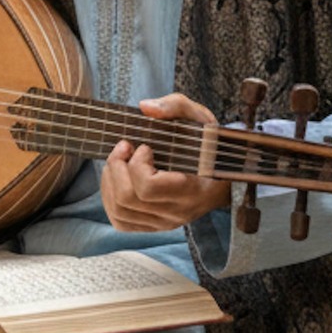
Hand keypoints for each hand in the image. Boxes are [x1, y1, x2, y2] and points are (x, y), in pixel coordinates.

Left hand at [101, 94, 230, 232]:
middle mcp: (176, 212)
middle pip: (127, 198)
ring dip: (110, 181)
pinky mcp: (152, 226)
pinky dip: (110, 197)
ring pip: (119, 210)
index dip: (137, 164)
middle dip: (116, 167)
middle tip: (125, 148)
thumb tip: (146, 107)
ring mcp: (163, 222)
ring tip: (120, 161)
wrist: (221, 176)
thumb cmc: (209, 147)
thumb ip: (176, 106)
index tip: (145, 147)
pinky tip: (117, 179)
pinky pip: (120, 221)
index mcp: (192, 189)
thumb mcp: (200, 119)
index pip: (149, 188)